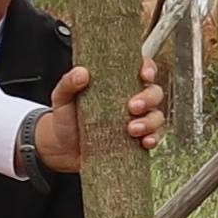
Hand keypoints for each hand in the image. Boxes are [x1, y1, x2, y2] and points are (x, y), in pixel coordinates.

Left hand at [29, 68, 171, 168]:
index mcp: (118, 83)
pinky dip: (153, 139)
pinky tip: (144, 142)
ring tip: (131, 129)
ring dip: (150, 122)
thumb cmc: (65, 118)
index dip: (148, 68)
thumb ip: (68, 82)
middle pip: (154, 92)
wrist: (61, 149)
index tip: (143, 75)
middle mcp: (131, 100)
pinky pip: (154, 138)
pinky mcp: (136, 141)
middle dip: (148, 98)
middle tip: (132, 107)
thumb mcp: (62, 97)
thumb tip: (81, 73)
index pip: (142, 68)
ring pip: (157, 116)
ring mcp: (136, 121)